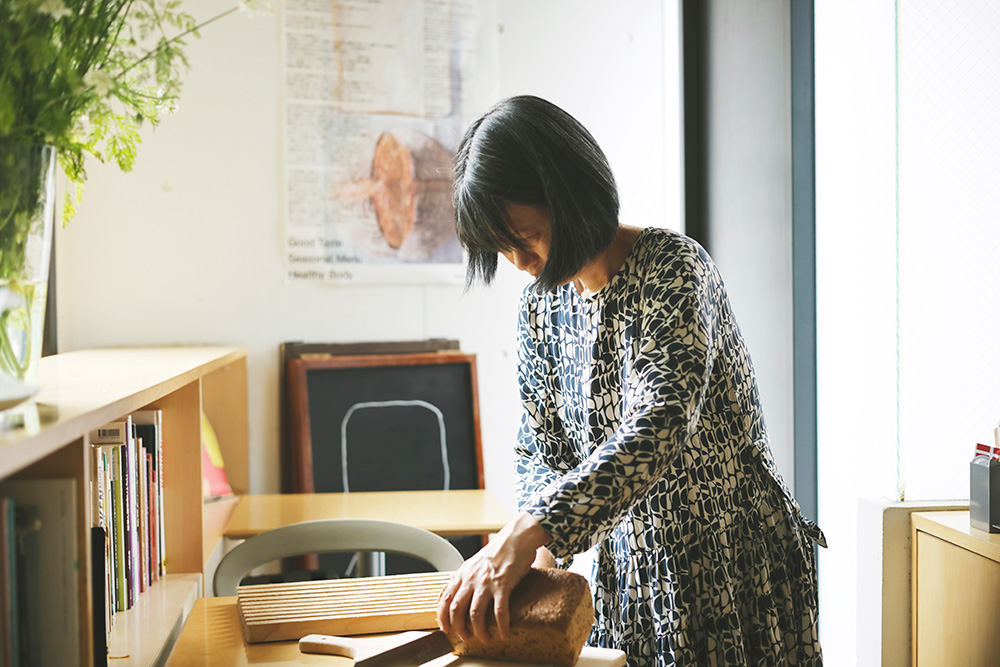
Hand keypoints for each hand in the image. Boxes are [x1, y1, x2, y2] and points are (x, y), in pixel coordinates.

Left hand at [437, 512, 550, 643]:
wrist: (516, 538)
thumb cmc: (498, 550)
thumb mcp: (475, 563)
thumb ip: (467, 577)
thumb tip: (461, 594)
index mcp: (463, 574)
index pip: (445, 599)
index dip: (443, 617)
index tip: (446, 628)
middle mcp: (471, 579)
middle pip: (457, 609)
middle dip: (459, 627)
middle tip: (465, 637)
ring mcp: (486, 583)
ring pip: (475, 614)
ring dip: (478, 631)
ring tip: (484, 639)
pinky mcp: (503, 585)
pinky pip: (499, 611)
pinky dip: (501, 626)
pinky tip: (504, 634)